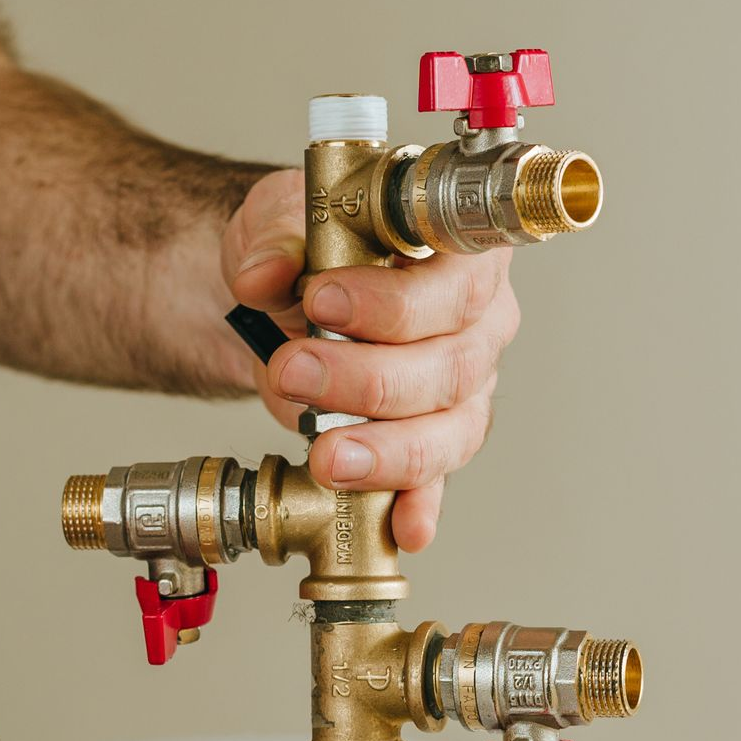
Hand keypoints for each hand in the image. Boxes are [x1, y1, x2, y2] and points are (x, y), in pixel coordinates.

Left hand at [221, 168, 521, 552]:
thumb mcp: (282, 215)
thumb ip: (275, 237)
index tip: (322, 300)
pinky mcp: (437, 436)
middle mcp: (479, 318)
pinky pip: (438, 476)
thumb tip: (262, 274)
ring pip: (449, 428)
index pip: (456, 277)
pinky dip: (419, 503)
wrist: (285, 295)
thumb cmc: (309, 244)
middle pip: (452, 362)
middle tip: (295, 370)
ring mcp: (465, 384)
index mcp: (459, 247)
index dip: (394, 300)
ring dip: (384, 448)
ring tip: (325, 454)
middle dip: (368, 379)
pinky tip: (405, 525)